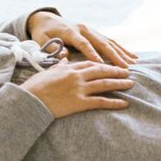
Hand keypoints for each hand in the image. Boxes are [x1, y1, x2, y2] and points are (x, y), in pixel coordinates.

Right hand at [19, 59, 133, 118]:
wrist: (29, 99)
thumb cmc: (35, 86)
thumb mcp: (47, 71)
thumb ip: (59, 65)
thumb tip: (64, 57)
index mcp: (69, 67)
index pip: (90, 63)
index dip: (103, 64)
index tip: (112, 65)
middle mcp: (77, 76)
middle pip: (101, 71)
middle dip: (116, 71)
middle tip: (127, 72)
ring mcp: (79, 89)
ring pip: (104, 84)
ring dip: (119, 84)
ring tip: (130, 84)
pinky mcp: (79, 102)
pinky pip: (100, 102)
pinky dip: (114, 102)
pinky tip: (124, 103)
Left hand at [28, 11, 138, 67]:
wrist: (47, 18)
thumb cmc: (43, 32)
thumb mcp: (41, 39)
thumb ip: (50, 47)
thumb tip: (64, 55)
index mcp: (71, 32)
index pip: (83, 44)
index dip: (92, 54)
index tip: (100, 64)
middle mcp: (84, 29)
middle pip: (101, 43)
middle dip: (114, 56)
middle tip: (125, 68)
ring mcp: (91, 30)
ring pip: (109, 41)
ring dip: (122, 53)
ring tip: (133, 64)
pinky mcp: (95, 32)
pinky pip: (110, 41)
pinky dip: (122, 49)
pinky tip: (133, 56)